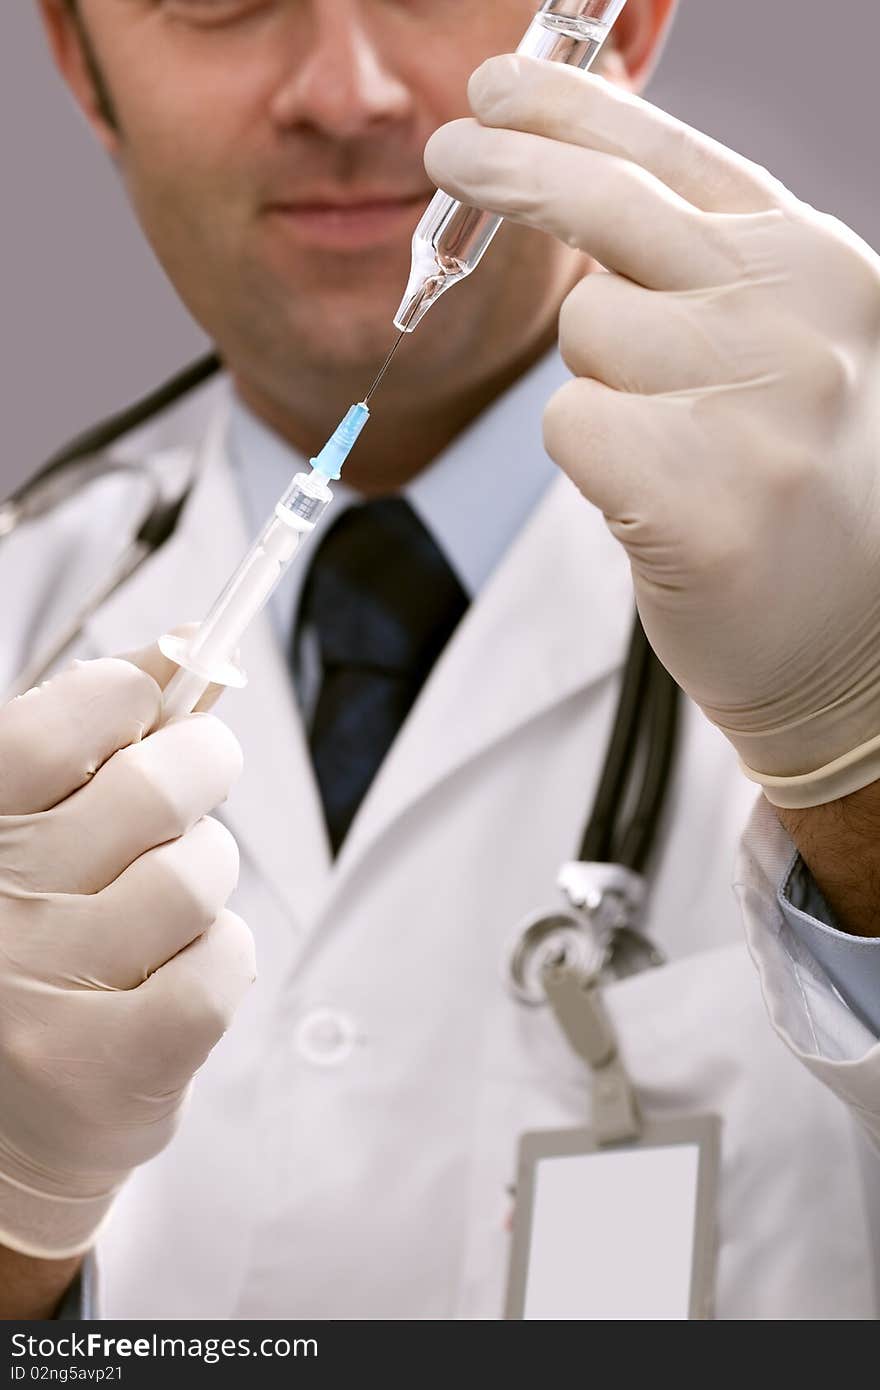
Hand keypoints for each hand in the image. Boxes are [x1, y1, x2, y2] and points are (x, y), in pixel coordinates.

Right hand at [0, 652, 254, 1258]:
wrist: (5, 1122)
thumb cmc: (31, 940)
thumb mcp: (32, 826)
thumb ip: (94, 736)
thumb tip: (182, 644)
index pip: (60, 723)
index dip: (131, 694)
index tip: (151, 706)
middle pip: (156, 789)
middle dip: (203, 766)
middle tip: (197, 782)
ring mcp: (39, 995)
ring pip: (198, 876)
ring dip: (209, 874)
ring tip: (173, 901)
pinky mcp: (103, 1071)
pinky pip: (221, 965)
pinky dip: (222, 956)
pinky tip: (178, 971)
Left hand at [426, 56, 879, 806]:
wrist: (855, 645)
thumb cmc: (797, 495)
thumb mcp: (783, 348)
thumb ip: (700, 269)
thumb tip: (567, 176)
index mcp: (816, 267)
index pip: (673, 155)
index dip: (574, 109)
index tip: (496, 84)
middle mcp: (795, 316)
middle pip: (606, 206)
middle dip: (511, 169)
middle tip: (450, 149)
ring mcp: (758, 403)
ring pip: (585, 335)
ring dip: (600, 387)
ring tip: (676, 450)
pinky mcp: (705, 495)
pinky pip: (573, 426)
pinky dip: (595, 463)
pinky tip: (661, 502)